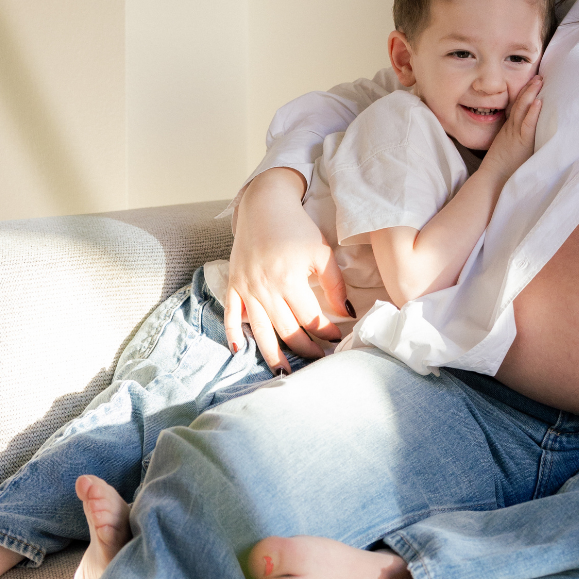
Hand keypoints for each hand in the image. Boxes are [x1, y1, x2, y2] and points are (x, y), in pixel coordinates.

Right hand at [225, 168, 348, 371]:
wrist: (263, 205)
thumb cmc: (297, 228)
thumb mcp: (322, 252)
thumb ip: (334, 283)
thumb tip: (347, 312)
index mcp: (288, 279)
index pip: (310, 317)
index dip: (325, 331)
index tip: (337, 339)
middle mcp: (264, 287)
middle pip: (286, 329)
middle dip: (304, 348)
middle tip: (318, 360)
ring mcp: (246, 287)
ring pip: (260, 330)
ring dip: (272, 354)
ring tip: (284, 373)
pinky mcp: (233, 284)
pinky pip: (231, 315)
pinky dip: (233, 334)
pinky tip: (239, 351)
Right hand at [481, 75, 541, 180]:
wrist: (493, 179)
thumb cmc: (501, 168)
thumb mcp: (506, 148)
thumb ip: (514, 140)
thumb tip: (524, 137)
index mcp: (508, 129)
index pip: (517, 107)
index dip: (524, 94)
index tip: (532, 83)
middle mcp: (512, 128)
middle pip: (520, 103)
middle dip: (529, 89)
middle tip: (538, 77)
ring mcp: (516, 134)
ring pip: (523, 109)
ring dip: (531, 94)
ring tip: (539, 81)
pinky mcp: (521, 143)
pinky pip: (527, 125)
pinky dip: (532, 113)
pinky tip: (538, 102)